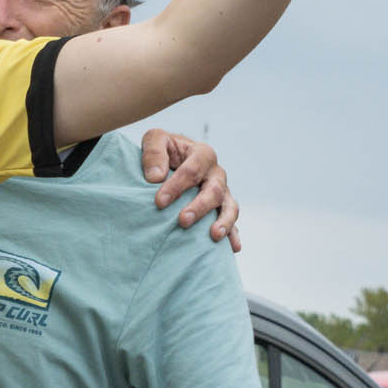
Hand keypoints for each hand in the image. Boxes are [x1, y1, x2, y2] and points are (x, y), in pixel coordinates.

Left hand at [140, 130, 239, 251]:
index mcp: (202, 154)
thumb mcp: (155, 139)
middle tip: (183, 221)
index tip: (159, 202)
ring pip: (229, 206)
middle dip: (199, 207)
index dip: (176, 186)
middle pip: (214, 190)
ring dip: (223, 222)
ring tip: (214, 236)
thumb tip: (155, 177)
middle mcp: (216, 173)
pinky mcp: (222, 207)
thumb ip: (154, 152)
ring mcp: (222, 191)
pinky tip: (233, 247)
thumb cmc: (163, 150)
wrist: (174, 158)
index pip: (192, 170)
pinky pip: (232, 221)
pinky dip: (234, 234)